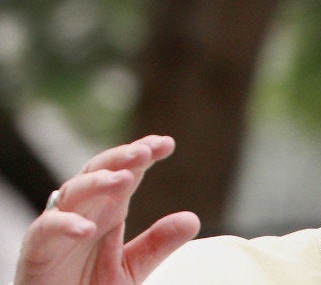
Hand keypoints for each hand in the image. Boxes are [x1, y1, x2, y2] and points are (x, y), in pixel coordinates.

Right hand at [14, 135, 200, 283]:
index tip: (166, 143)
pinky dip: (66, 225)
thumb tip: (193, 219)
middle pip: (99, 171)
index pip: (126, 172)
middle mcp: (84, 210)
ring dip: (98, 182)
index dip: (142, 155)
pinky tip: (88, 229)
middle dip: (122, 158)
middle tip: (145, 151)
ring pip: (74, 192)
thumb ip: (157, 244)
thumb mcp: (131, 267)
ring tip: (124, 178)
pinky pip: (47, 229)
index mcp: (108, 209)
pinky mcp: (38, 248)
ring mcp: (60, 226)